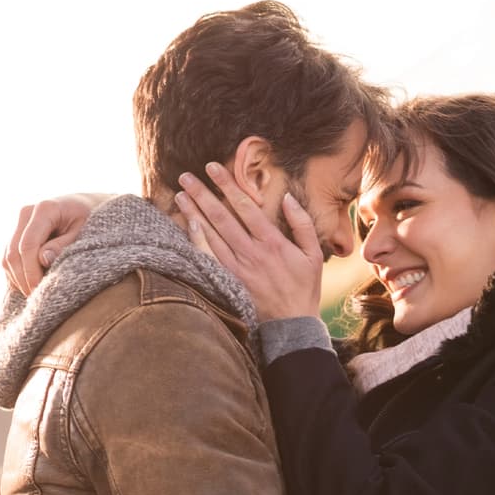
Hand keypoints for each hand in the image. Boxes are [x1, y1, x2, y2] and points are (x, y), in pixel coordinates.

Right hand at [3, 193, 107, 295]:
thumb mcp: (84, 232)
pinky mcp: (17, 234)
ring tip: (36, 295)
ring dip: (18, 280)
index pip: (28, 245)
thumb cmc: (90, 219)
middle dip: (23, 280)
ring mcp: (20, 223)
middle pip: (13, 253)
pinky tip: (30, 287)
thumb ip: (64, 246)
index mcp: (44, 209)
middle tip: (38, 300)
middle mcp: (26, 213)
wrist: (86, 207)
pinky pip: (9, 258)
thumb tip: (43, 260)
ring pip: (8, 257)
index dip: (31, 272)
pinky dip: (17, 275)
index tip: (39, 292)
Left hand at [175, 164, 323, 321]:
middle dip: (202, 194)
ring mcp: (237, 268)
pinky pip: (208, 258)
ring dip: (194, 213)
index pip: (244, 206)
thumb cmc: (304, 289)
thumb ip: (302, 224)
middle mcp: (251, 252)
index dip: (227, 184)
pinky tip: (187, 226)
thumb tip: (288, 198)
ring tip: (180, 195)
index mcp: (272, 242)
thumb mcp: (313, 255)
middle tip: (185, 176)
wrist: (292, 326)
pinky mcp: (229, 282)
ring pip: (211, 235)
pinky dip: (197, 241)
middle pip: (221, 217)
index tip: (213, 167)